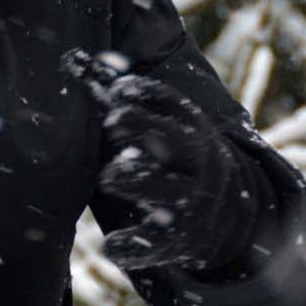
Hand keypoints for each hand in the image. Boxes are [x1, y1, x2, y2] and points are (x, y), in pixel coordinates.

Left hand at [63, 50, 263, 273]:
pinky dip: (131, 246)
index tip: (119, 90)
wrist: (233, 217)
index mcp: (193, 129)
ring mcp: (193, 203)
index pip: (173, 104)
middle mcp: (200, 163)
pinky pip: (155, 244)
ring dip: (133, 179)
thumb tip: (72, 58)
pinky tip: (110, 246)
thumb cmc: (176, 158)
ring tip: (108, 176)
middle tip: (111, 122)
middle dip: (142, 128)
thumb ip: (117, 97)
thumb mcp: (162, 126)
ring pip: (164, 189)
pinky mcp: (182, 241)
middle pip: (172, 141)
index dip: (146, 95)